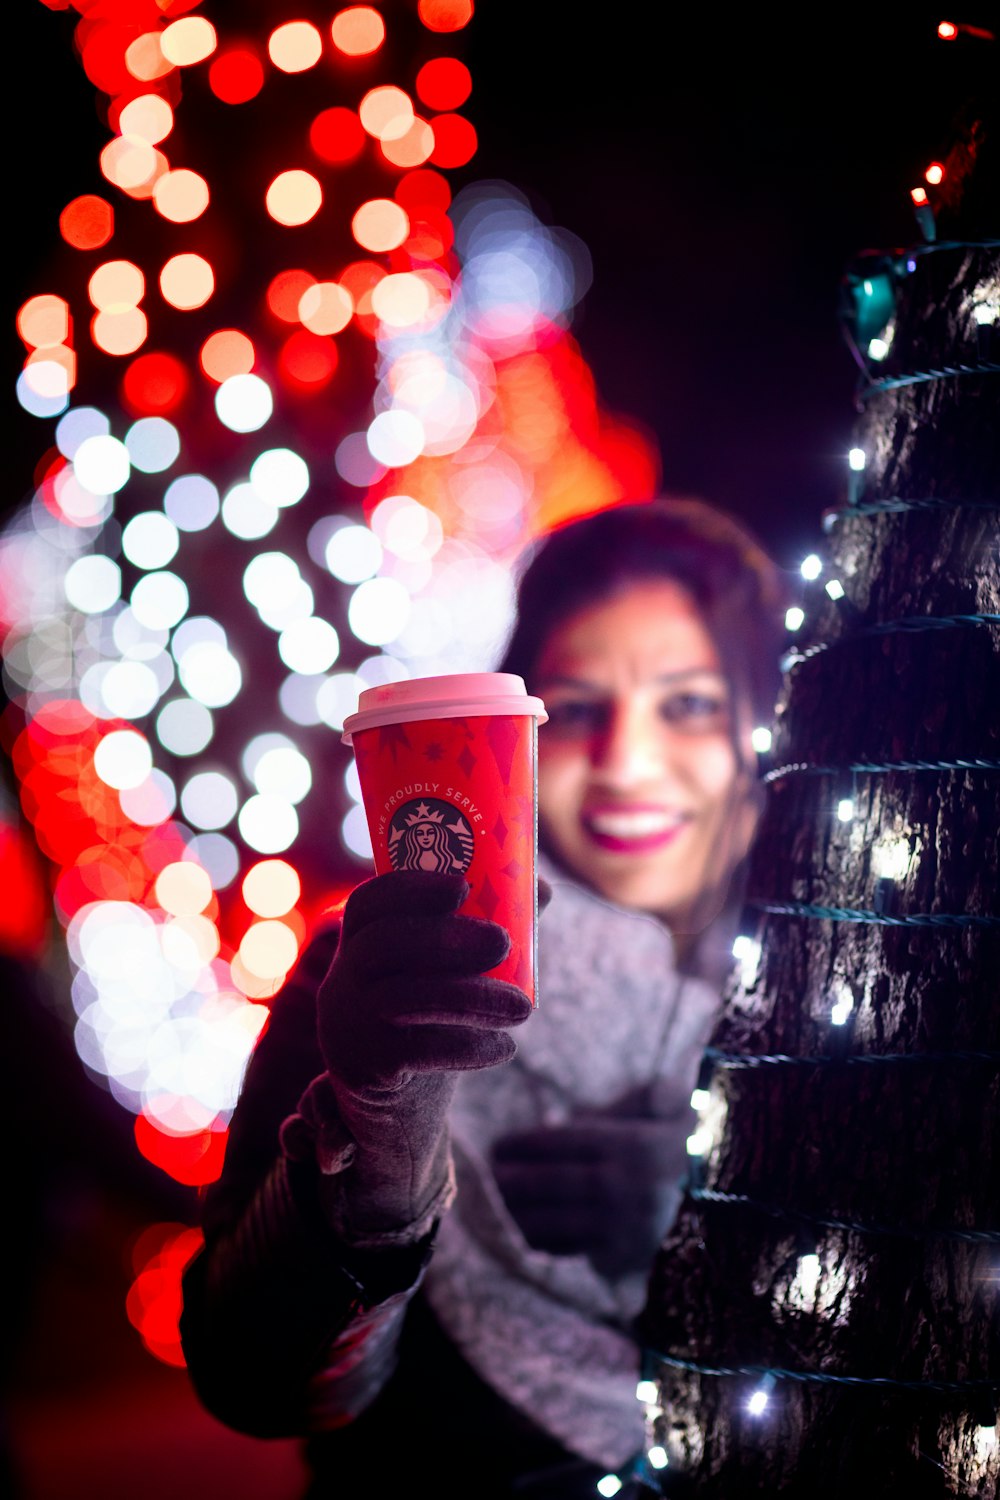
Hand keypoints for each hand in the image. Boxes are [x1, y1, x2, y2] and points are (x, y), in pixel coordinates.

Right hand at [317, 870, 532, 1238]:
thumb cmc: (429, 1020)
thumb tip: (541, 887)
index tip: (464, 886)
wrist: (397, 1107)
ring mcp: (345, 1025)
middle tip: (504, 943)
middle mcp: (343, 979)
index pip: (370, 901)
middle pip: (385, 943)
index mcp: (360, 943)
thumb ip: (488, 926)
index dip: (412, 888)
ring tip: (524, 1008)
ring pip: (404, 999)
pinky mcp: (360, 1070)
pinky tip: (504, 1048)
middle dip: (449, 939)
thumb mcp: (449, 973)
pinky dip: (466, 1048)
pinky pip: (415, 1052)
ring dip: (472, 998)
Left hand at [492, 1101, 689, 1277]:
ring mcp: (622, 1227)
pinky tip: (520, 1233)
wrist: (731, 1213)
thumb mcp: (684, 1112)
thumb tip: (639, 1097)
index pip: (565, 1143)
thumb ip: (650, 1097)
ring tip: (494, 1203)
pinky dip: (542, 1242)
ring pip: (555, 1220)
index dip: (526, 1144)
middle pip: (552, 1183)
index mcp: (635, 1147)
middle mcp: (625, 1187)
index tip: (499, 1145)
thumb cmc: (698, 1153)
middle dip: (513, 1180)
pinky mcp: (622, 1259)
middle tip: (487, 1174)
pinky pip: (571, 1249)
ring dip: (518, 1213)